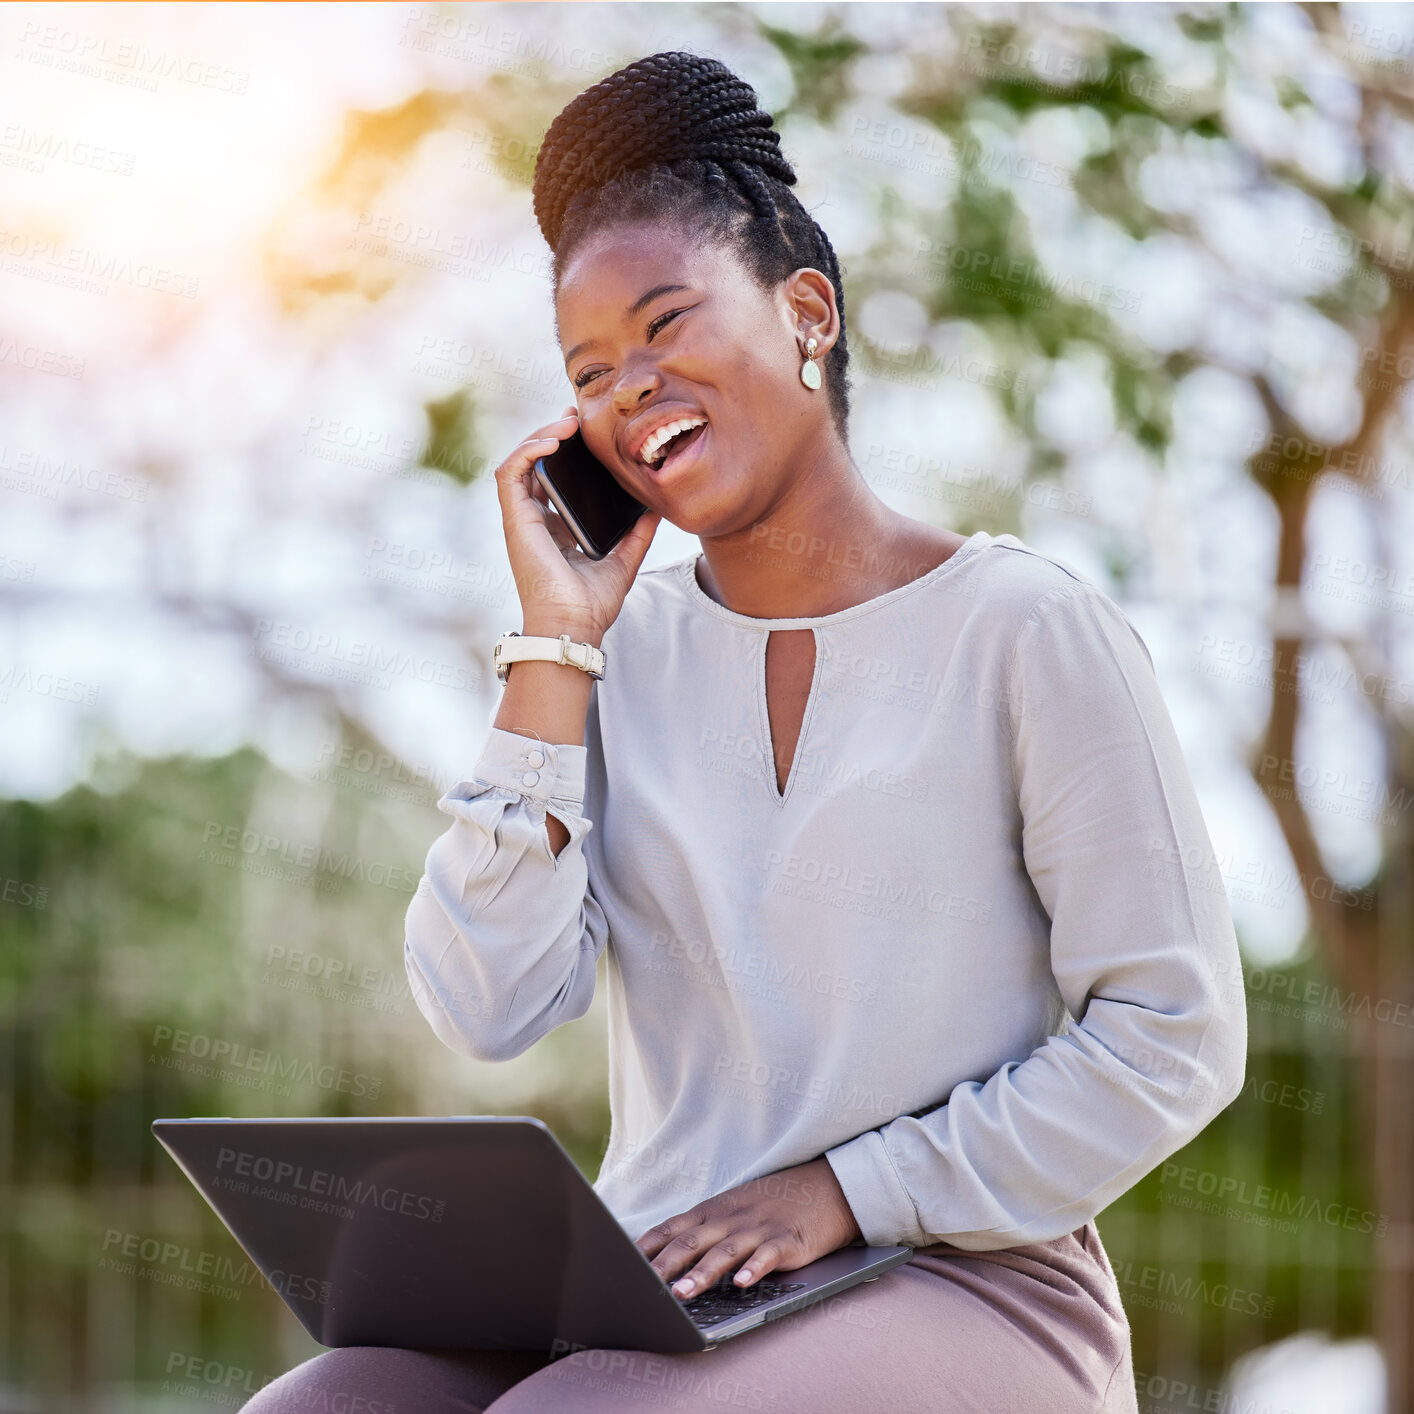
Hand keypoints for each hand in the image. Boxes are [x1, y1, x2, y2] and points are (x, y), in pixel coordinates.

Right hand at [494, 403, 661, 637]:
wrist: (574, 625)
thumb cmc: (593, 604)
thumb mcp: (625, 559)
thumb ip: (638, 532)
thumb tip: (657, 505)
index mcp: (555, 528)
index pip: (554, 479)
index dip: (566, 451)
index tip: (588, 432)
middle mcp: (536, 520)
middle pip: (536, 464)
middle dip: (553, 434)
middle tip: (578, 416)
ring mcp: (522, 519)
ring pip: (520, 461)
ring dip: (541, 435)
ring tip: (569, 423)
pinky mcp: (515, 520)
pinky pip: (510, 473)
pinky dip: (528, 451)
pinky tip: (554, 441)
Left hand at [633, 1157, 862, 1299]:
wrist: (826, 1187)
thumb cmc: (772, 1203)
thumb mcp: (732, 1209)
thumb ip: (701, 1230)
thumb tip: (663, 1254)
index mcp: (713, 1211)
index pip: (672, 1228)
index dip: (647, 1248)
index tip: (621, 1266)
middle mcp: (730, 1218)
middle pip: (691, 1242)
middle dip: (665, 1265)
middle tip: (642, 1286)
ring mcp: (758, 1228)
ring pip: (724, 1251)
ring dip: (701, 1273)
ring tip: (682, 1294)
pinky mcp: (786, 1240)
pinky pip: (768, 1255)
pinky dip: (754, 1268)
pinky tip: (743, 1284)